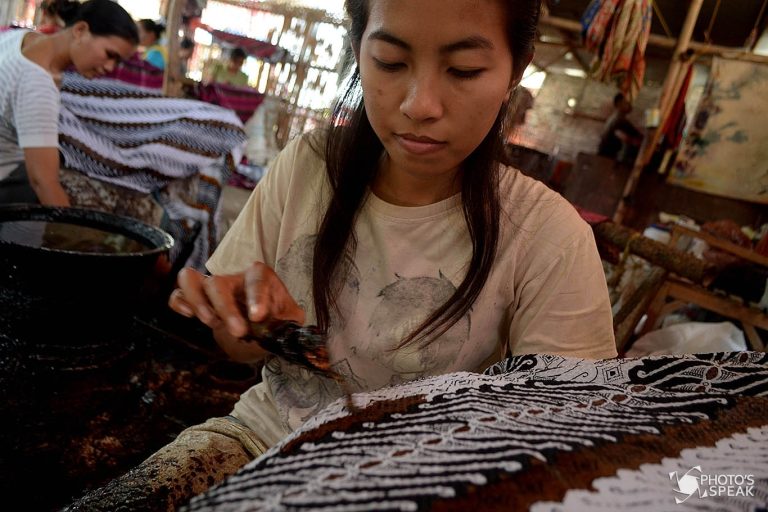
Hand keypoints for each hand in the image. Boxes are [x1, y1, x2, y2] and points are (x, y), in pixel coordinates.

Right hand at [169, 262, 304, 339]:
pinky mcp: (197, 300)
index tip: (258, 317)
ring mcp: (213, 287)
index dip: (256, 296)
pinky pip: (178, 294)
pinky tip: (189, 316)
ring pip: (192, 280)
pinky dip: (179, 302)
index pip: (257, 278)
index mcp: (260, 277)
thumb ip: (289, 325)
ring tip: (211, 323)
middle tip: (238, 332)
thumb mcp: (290, 321)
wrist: (262, 331)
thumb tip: (291, 335)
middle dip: (226, 309)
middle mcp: (234, 278)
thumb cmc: (276, 320)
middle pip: (219, 283)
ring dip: (198, 302)